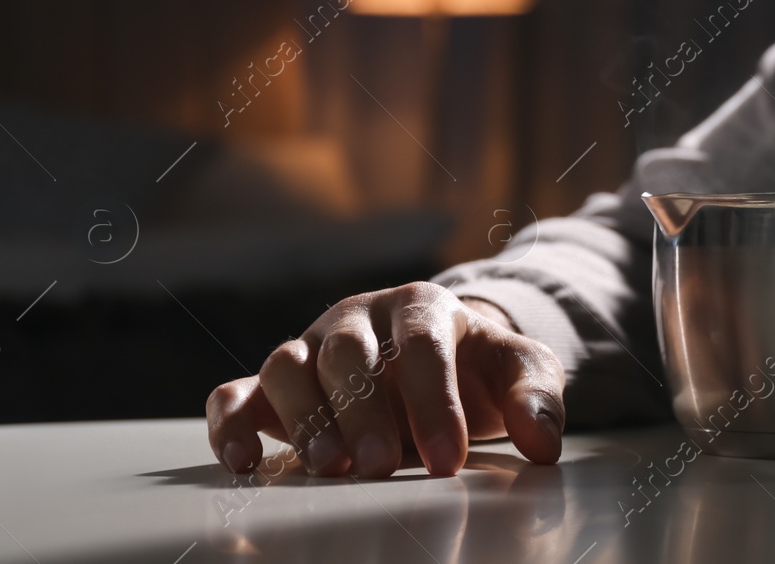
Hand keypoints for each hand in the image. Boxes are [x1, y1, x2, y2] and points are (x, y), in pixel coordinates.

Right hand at [206, 282, 564, 477]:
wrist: (438, 361)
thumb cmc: (475, 368)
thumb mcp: (517, 371)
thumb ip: (537, 396)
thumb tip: (543, 441)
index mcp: (421, 307)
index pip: (421, 345)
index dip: (434, 401)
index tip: (448, 459)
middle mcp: (359, 318)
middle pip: (349, 351)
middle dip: (365, 410)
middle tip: (383, 467)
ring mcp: (312, 346)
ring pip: (290, 364)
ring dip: (304, 416)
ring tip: (329, 468)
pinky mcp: (272, 383)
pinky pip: (236, 392)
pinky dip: (231, 422)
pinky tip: (245, 462)